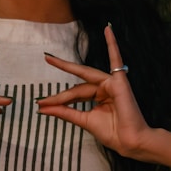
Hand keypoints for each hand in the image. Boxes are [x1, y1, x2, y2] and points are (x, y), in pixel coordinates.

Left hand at [37, 25, 153, 158]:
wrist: (130, 141)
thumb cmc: (113, 133)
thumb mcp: (83, 120)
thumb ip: (65, 112)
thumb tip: (43, 108)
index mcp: (98, 97)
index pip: (74, 95)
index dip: (57, 100)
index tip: (41, 105)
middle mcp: (104, 88)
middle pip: (77, 88)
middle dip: (59, 90)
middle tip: (44, 66)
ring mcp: (112, 82)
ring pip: (84, 79)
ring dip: (66, 69)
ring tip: (50, 59)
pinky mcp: (119, 80)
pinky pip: (116, 59)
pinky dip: (112, 44)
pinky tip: (107, 30)